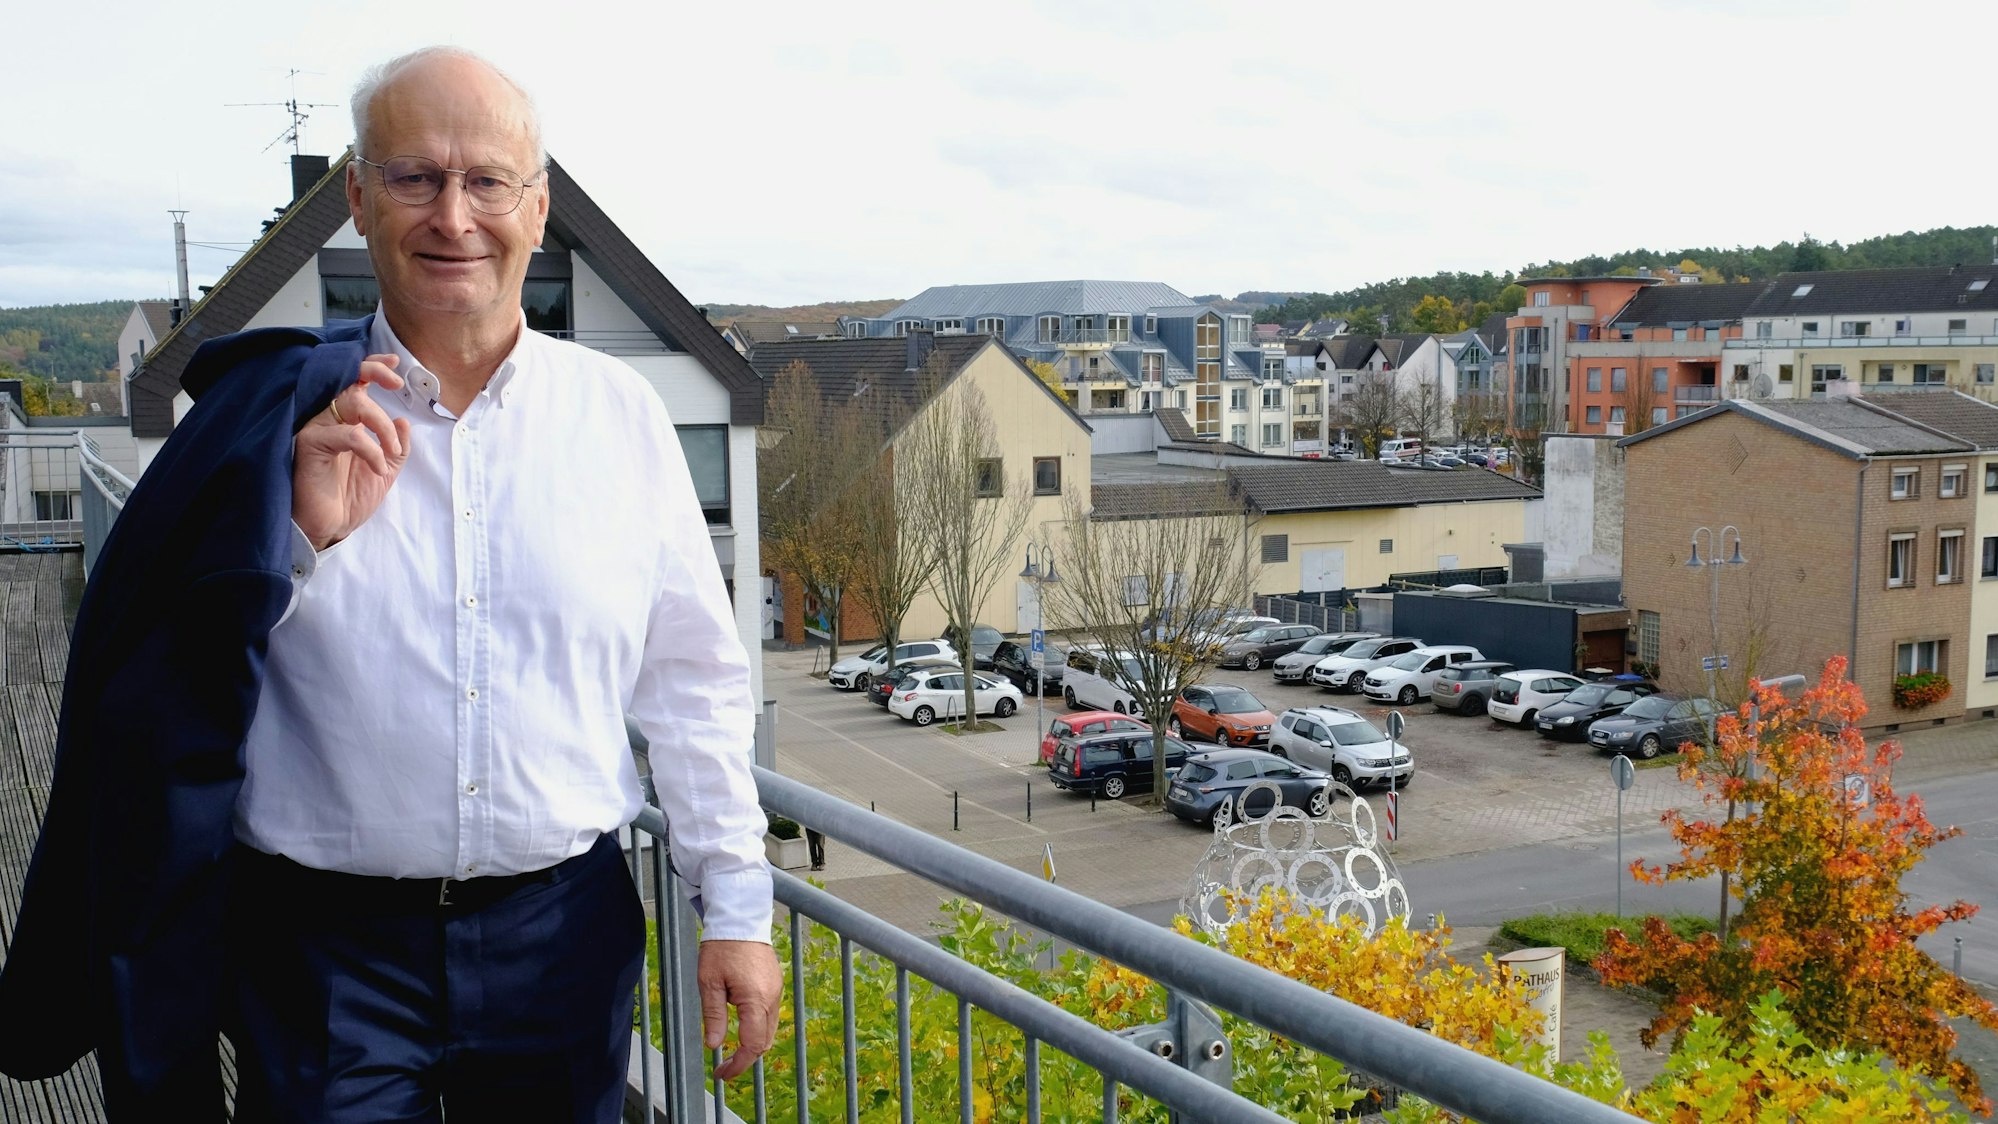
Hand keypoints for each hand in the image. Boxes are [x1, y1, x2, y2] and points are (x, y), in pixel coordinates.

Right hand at [294, 355, 411, 550]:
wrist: (329, 528)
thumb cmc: (349, 498)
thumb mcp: (385, 469)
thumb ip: (398, 445)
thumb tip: (403, 418)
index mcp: (345, 420)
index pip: (355, 382)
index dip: (373, 367)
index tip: (396, 364)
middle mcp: (328, 418)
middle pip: (348, 380)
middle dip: (375, 373)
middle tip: (397, 383)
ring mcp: (316, 428)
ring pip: (353, 403)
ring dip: (383, 425)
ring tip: (393, 451)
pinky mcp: (310, 443)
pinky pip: (349, 434)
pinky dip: (372, 448)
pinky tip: (378, 466)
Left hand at [698, 939, 781, 1079]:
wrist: (739, 918)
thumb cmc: (722, 947)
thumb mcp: (709, 982)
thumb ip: (714, 1016)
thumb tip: (714, 1045)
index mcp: (756, 999)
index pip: (753, 1045)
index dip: (738, 1065)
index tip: (722, 1073)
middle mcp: (772, 997)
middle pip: (764, 1041)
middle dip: (746, 1058)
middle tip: (724, 1066)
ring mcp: (776, 990)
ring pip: (769, 1029)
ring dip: (752, 1043)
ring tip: (731, 1049)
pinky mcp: (775, 984)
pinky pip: (770, 1014)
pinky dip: (757, 1027)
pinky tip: (741, 1025)